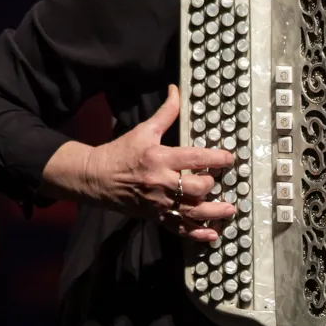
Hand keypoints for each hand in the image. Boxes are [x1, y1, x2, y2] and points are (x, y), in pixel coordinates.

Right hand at [84, 85, 235, 241]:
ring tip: (229, 211)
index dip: (217, 159)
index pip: (195, 159)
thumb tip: (176, 90)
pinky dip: (196, 234)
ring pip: (191, 211)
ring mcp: (159, 203)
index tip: (229, 158)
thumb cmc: (121, 152)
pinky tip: (212, 235)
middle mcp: (162, 182)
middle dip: (211, 184)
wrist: (95, 178)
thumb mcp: (144, 130)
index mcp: (160, 158)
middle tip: (217, 179)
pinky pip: (178, 228)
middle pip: (196, 188)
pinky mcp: (155, 217)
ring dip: (213, 213)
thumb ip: (166, 113)